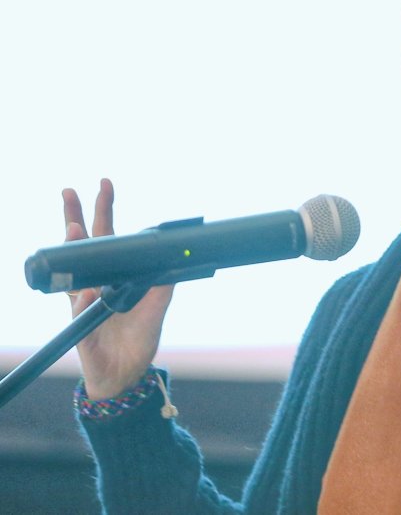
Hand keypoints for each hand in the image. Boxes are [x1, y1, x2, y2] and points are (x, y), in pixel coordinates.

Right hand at [64, 178, 174, 400]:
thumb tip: (170, 263)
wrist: (124, 373)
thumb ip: (161, 287)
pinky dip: (83, 299)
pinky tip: (86, 292)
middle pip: (84, 244)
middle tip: (70, 189)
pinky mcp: (80, 325)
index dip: (105, 211)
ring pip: (71, 268)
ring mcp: (84, 301)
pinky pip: (78, 309)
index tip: (105, 185)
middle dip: (77, 215)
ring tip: (73, 226)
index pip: (109, 237)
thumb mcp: (157, 309)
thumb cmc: (139, 338)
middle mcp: (95, 282)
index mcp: (115, 274)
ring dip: (72, 247)